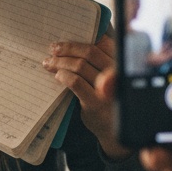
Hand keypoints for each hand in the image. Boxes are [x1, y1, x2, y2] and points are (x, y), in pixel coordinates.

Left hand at [44, 34, 128, 158]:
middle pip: (90, 52)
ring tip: (49, 63)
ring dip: (60, 62)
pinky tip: (57, 76)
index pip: (102, 43)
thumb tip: (72, 45)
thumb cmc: (109, 99)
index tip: (63, 43)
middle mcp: (119, 73)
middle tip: (53, 50)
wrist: (114, 129)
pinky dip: (63, 76)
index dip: (80, 41)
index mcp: (123, 63)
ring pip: (80, 66)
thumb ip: (101, 62)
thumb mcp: (111, 79)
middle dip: (68, 49)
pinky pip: (75, 82)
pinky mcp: (96, 102)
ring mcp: (108, 89)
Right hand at [98, 35, 171, 170]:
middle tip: (111, 80)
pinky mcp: (170, 158)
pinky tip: (161, 154)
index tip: (138, 39)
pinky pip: (150, 153)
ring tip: (118, 106)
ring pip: (139, 116)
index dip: (155, 44)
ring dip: (123, 111)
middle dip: (121, 77)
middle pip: (146, 82)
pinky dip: (152, 153)